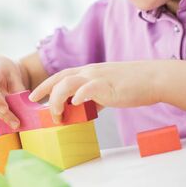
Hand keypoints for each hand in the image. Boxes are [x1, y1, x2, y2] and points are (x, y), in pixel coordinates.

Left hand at [29, 61, 159, 123]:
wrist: (152, 79)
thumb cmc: (130, 86)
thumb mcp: (105, 90)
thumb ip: (91, 98)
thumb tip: (81, 110)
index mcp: (87, 72)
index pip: (60, 76)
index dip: (45, 85)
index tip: (33, 96)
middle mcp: (88, 72)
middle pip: (59, 78)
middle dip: (43, 90)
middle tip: (33, 102)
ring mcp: (96, 77)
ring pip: (67, 82)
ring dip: (57, 99)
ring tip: (56, 114)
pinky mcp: (107, 85)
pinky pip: (88, 88)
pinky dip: (78, 95)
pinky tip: (74, 103)